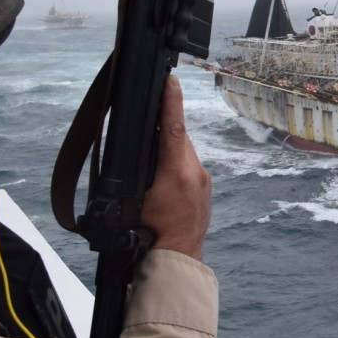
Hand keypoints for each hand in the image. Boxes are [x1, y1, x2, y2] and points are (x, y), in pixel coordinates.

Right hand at [140, 74, 211, 259]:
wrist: (176, 258)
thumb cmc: (150, 235)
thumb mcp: (133, 200)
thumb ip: (136, 173)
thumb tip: (136, 150)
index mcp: (177, 173)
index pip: (173, 128)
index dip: (170, 101)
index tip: (169, 79)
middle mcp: (195, 173)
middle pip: (178, 137)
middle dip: (164, 126)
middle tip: (149, 115)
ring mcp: (202, 180)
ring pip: (183, 151)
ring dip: (169, 148)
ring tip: (152, 156)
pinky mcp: (204, 187)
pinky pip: (188, 165)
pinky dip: (175, 162)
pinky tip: (163, 174)